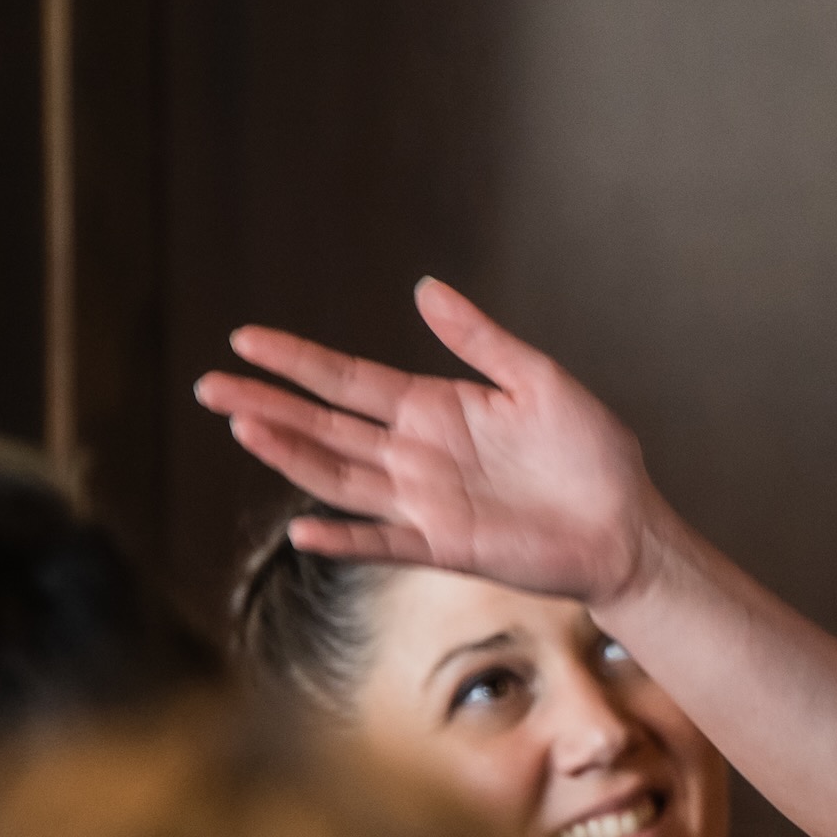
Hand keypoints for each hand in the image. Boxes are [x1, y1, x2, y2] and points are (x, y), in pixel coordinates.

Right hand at [193, 277, 672, 607]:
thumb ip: (480, 341)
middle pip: (326, 426)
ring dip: (293, 456)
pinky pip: (385, 543)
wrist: (628, 525)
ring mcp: (426, 504)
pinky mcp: (447, 546)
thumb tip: (425, 289)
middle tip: (208, 385)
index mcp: (434, 410)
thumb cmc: (591, 454)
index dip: (298, 361)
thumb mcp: (537, 380)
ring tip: (244, 428)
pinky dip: (345, 540)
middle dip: (268, 404)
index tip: (245, 340)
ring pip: (341, 477)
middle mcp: (417, 456)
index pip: (349, 381)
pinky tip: (304, 528)